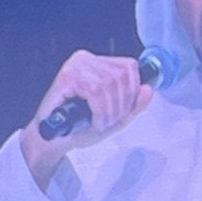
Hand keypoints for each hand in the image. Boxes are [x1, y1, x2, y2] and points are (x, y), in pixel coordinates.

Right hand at [20, 50, 154, 188]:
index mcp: (98, 64)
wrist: (52, 140)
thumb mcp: (115, 118)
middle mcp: (86, 59)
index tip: (122, 112)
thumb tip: (149, 89)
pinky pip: (95, 91)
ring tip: (101, 122)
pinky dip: (99, 110)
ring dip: (110, 110)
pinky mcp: (67, 76)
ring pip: (109, 83)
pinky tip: (94, 120)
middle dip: (121, 104)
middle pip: (122, 75)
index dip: (132, 92)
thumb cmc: (79, 127)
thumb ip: (134, 105)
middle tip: (110, 121)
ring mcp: (75, 65)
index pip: (129, 66)